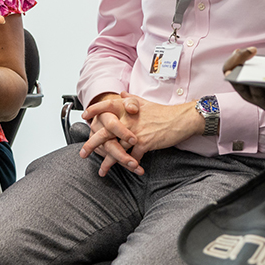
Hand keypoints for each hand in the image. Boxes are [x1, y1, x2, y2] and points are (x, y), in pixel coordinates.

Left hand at [79, 93, 200, 176]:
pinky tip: (129, 169)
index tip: (84, 117)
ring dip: (108, 162)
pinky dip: (130, 165)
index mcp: (127, 107)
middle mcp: (129, 119)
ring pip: (116, 149)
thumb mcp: (145, 102)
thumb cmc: (164, 112)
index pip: (107, 106)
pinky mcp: (145, 142)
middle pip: (105, 132)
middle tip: (83, 153)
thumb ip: (131, 98)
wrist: (181, 119)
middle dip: (92, 144)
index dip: (94, 110)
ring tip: (102, 170)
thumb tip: (122, 93)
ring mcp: (135, 131)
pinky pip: (133, 157)